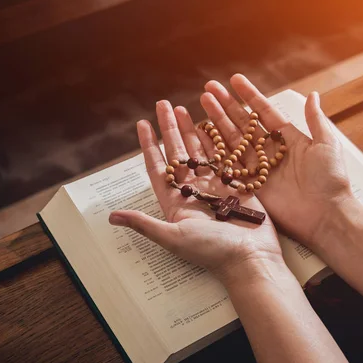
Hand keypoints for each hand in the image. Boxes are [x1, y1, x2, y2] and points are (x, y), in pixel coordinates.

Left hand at [109, 100, 282, 282]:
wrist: (251, 258)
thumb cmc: (212, 251)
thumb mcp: (173, 237)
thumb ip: (144, 223)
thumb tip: (112, 217)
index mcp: (176, 203)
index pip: (158, 168)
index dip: (149, 145)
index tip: (142, 123)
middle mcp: (193, 193)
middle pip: (178, 154)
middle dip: (169, 129)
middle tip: (163, 104)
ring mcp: (215, 187)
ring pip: (199, 152)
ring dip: (191, 130)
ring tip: (184, 108)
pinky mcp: (235, 186)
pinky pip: (223, 157)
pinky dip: (217, 140)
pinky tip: (211, 123)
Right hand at [201, 74, 355, 247]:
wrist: (326, 216)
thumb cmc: (331, 181)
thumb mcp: (327, 144)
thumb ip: (316, 120)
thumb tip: (313, 95)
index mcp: (289, 139)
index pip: (264, 112)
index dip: (249, 96)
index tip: (234, 80)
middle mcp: (270, 152)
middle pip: (243, 124)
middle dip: (226, 105)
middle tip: (209, 89)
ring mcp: (258, 169)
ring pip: (233, 140)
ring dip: (217, 122)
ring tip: (203, 103)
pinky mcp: (250, 186)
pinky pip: (230, 165)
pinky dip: (216, 150)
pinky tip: (203, 135)